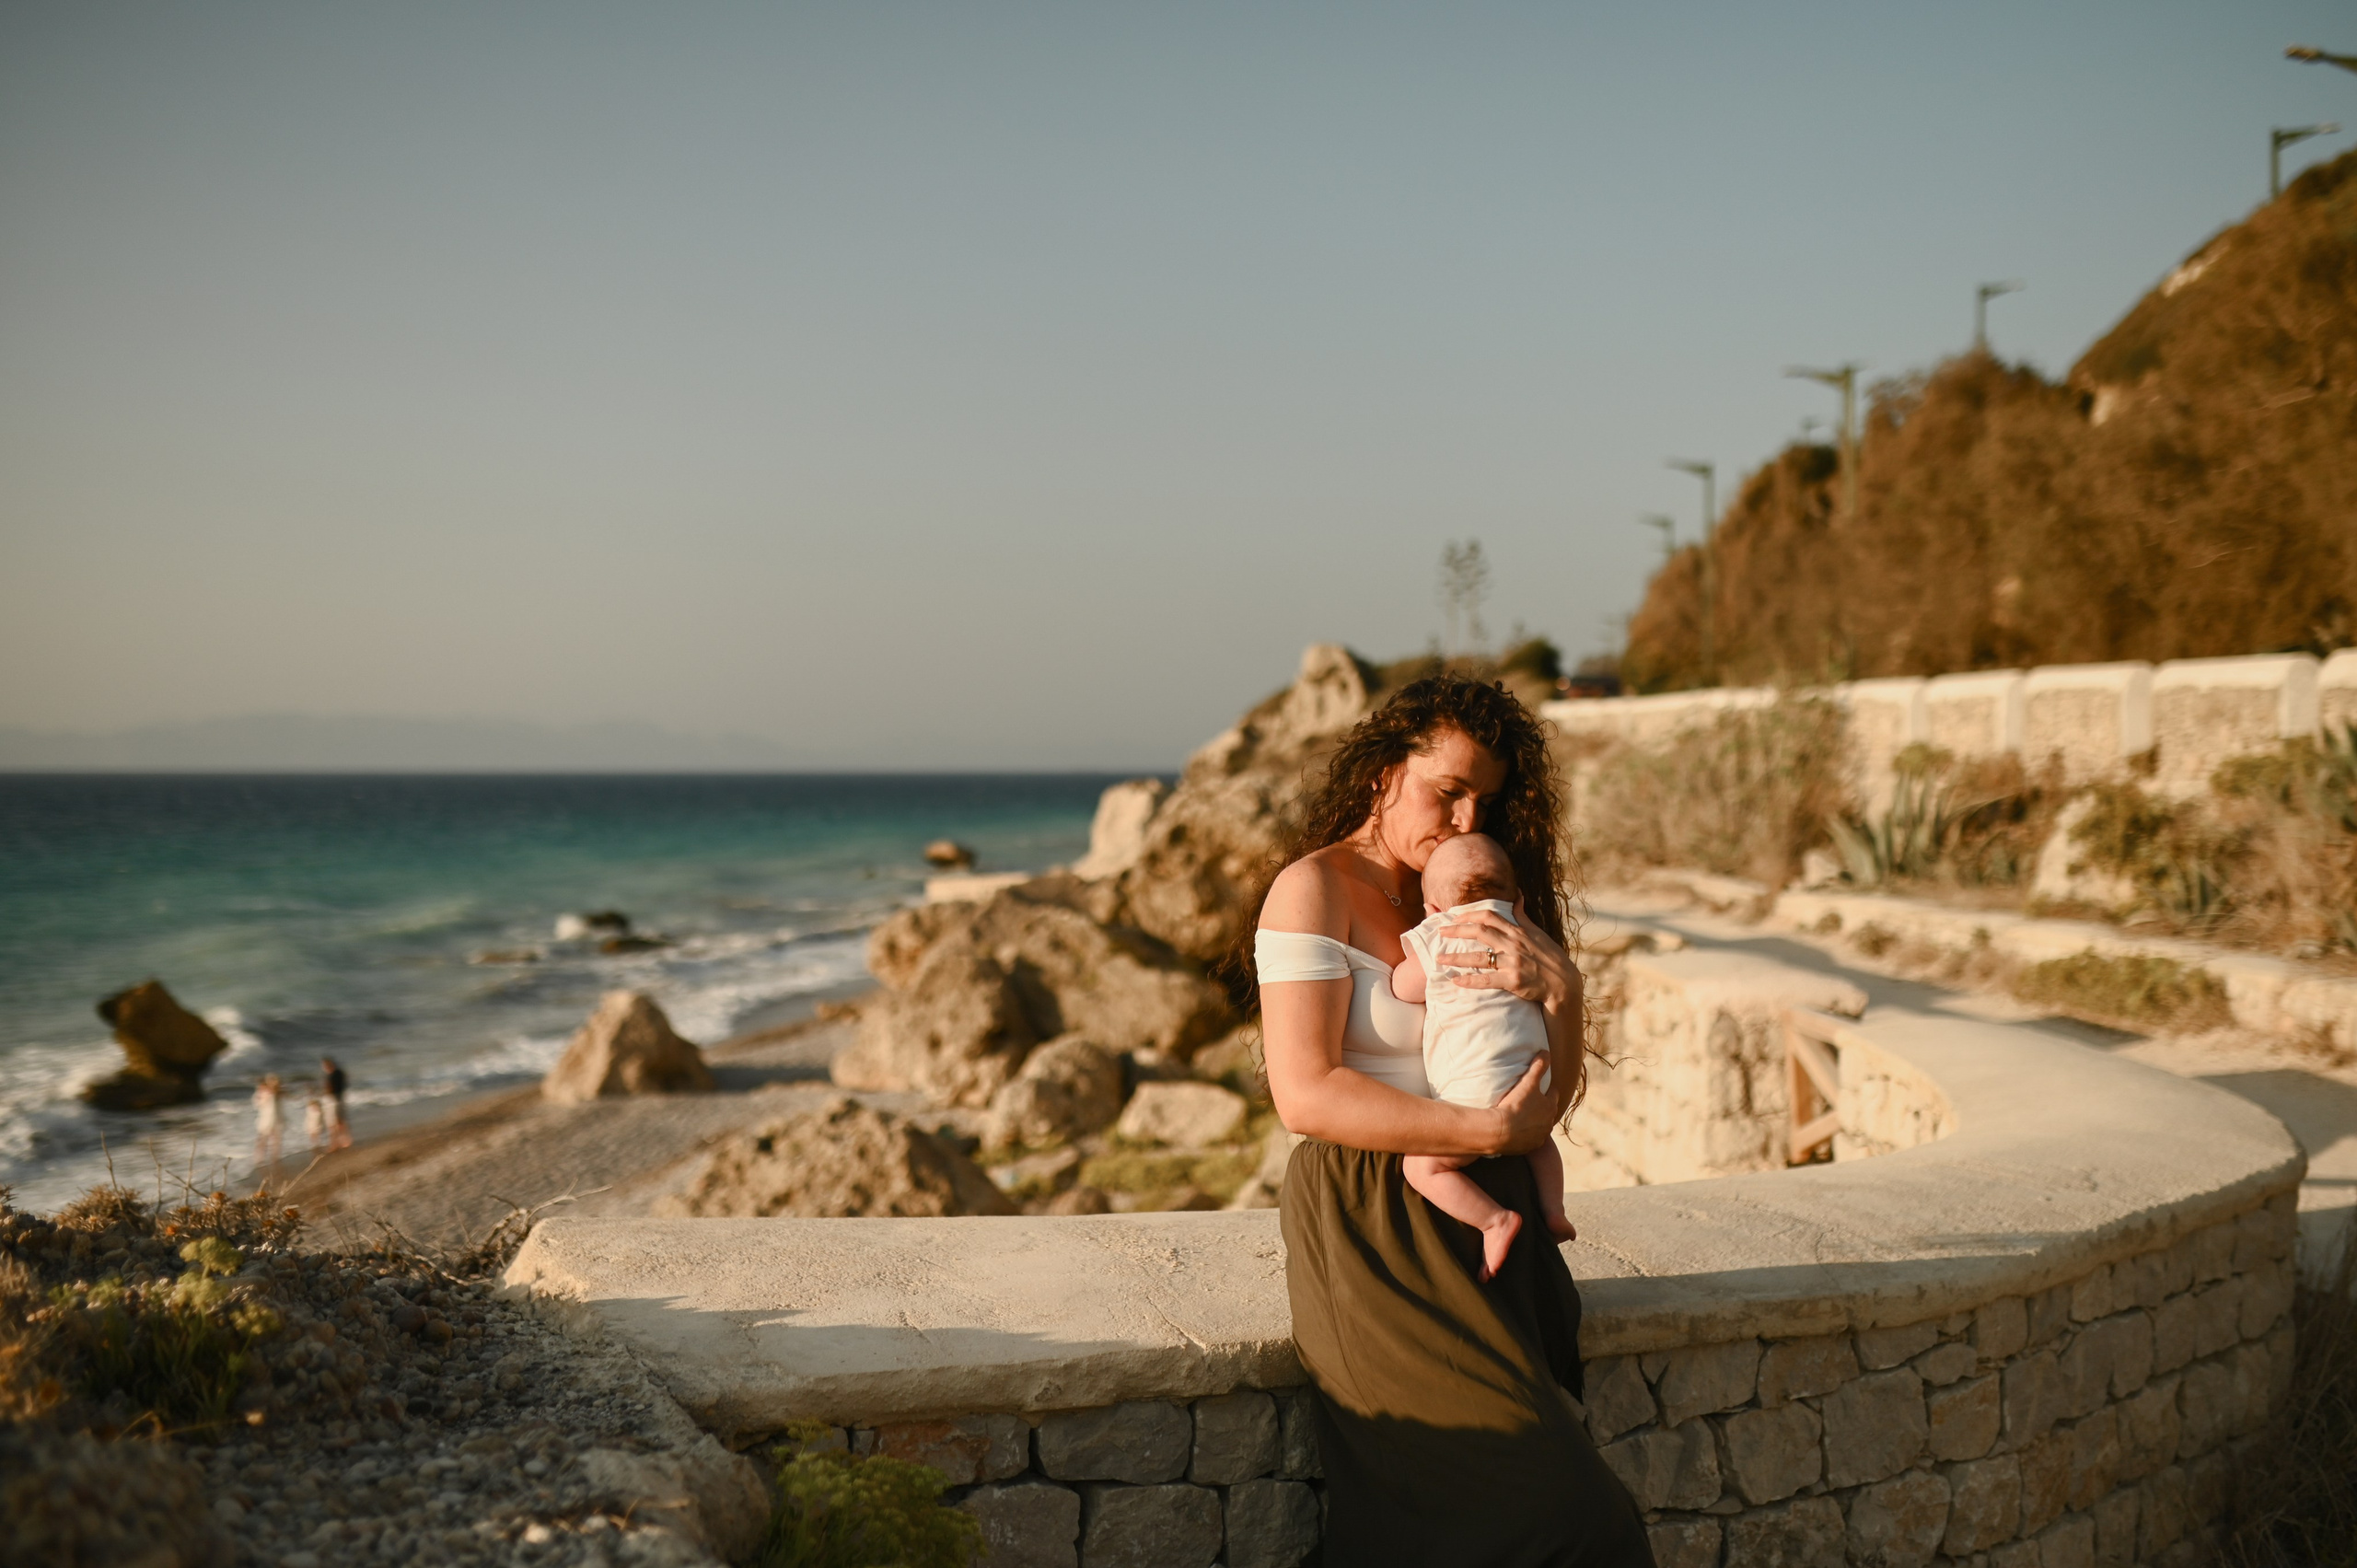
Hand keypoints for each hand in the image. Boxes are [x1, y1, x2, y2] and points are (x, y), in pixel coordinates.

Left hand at [1437, 894, 1580, 1016]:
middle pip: (1480, 931)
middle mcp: (1513, 944)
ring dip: (1456, 958)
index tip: (1454, 917)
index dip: (1469, 915)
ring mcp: (1513, 962)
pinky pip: (1486, 980)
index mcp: (1517, 931)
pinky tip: (1455, 981)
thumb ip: (1522, 915)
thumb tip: (1518, 895)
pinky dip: (1469, 981)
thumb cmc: (1550, 957)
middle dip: (1457, 930)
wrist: (1563, 983)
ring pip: (1478, 957)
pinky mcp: (1513, 981)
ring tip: (1440, 958)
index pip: (1489, 916)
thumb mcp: (1537, 932)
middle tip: (1440, 932)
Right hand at [1487, 1056, 1560, 1155]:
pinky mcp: (1528, 1148)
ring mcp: (1538, 1138)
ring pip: (1540, 1128)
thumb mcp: (1528, 1082)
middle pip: (1548, 1113)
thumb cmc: (1516, 1105)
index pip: (1553, 1095)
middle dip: (1542, 1108)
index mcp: (1550, 1108)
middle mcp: (1548, 1124)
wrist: (1500, 1131)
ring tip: (1523, 1118)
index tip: (1541, 1087)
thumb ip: (1538, 1066)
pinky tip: (1516, 1132)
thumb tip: (1546, 1052)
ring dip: (1534, 1123)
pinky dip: (1525, 1136)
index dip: (1547, 1090)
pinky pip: (1529, 1140)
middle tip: (1531, 1102)